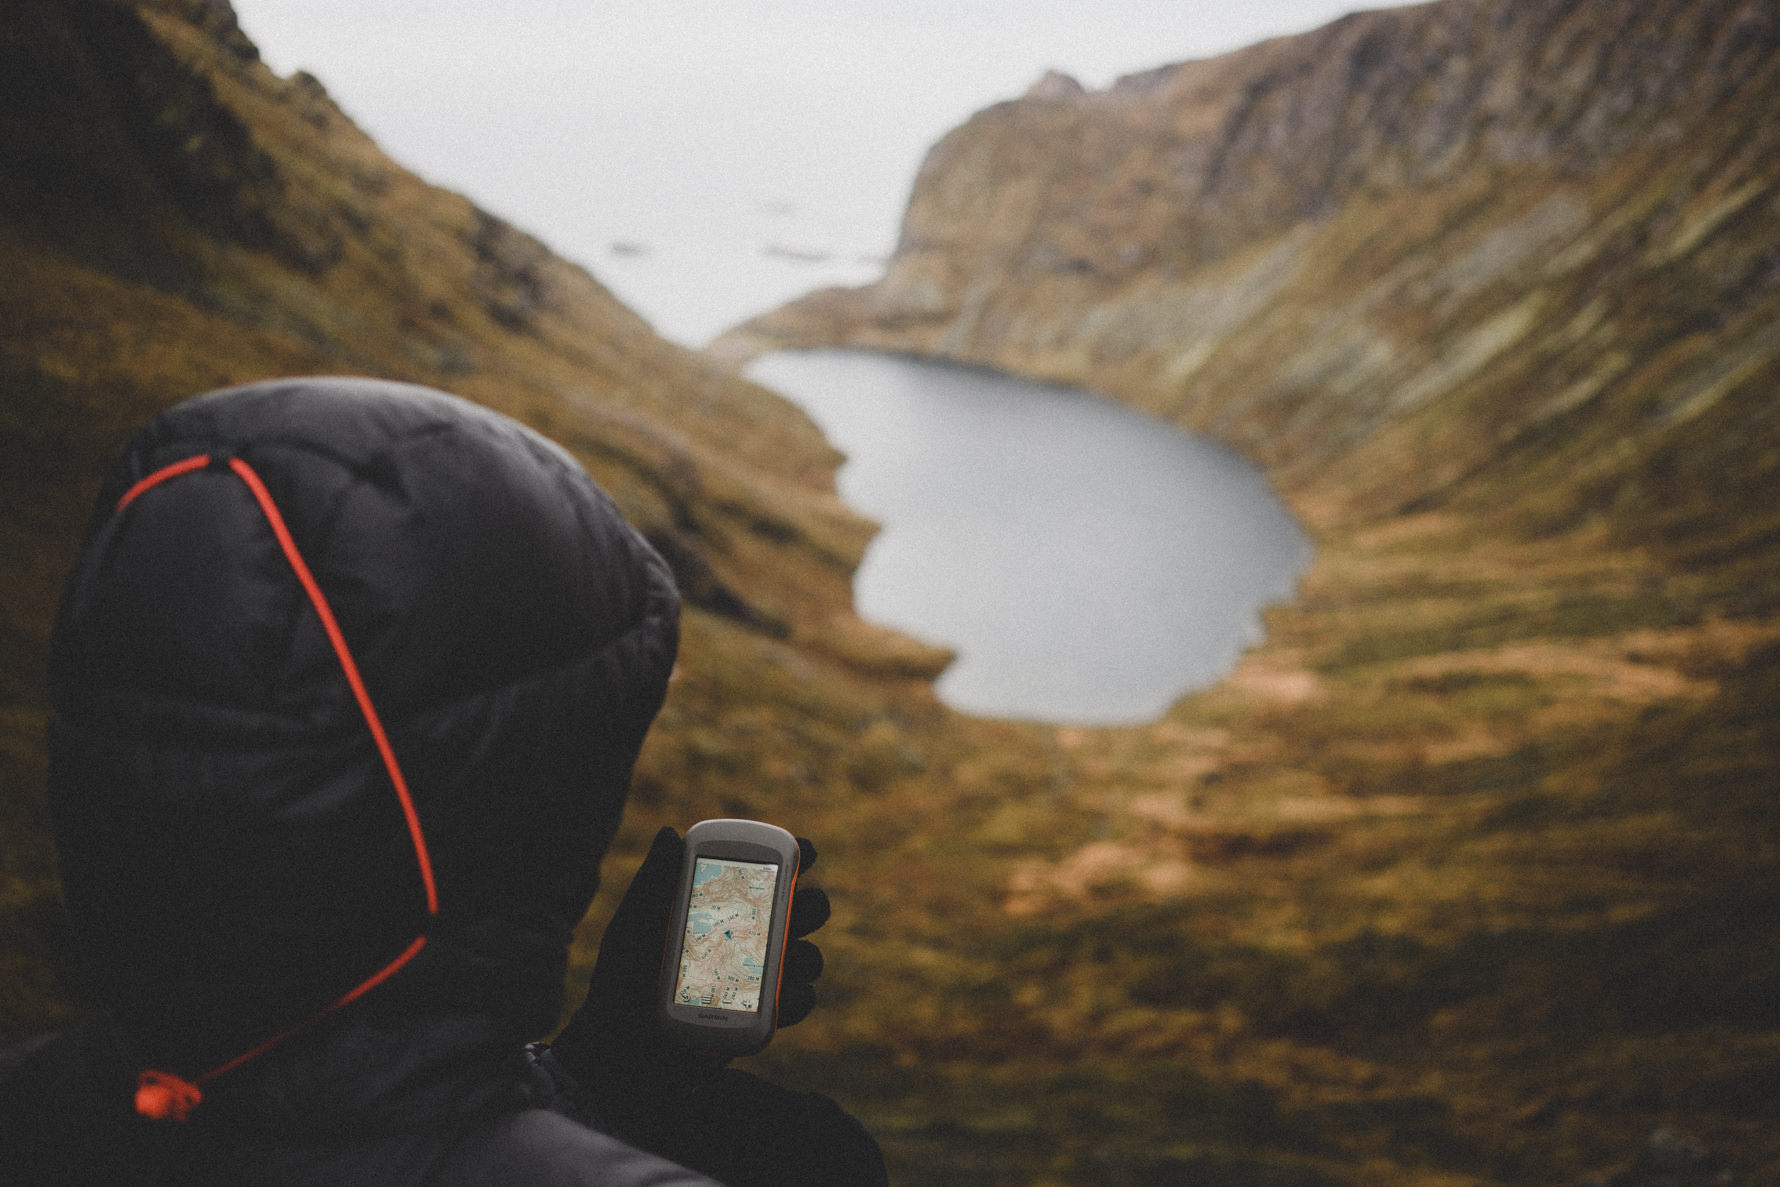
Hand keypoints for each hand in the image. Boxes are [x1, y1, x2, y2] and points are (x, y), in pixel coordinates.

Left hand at [549, 826, 829, 1119]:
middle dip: (813, 905)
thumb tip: (670, 833)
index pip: (762, 874)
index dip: (790, 857)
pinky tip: (785, 997)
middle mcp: (744, 938)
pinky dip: (800, 997)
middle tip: (803, 906)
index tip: (804, 850)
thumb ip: (653, 882)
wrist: (617, 1056)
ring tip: (792, 957)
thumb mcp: (632, 929)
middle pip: (799, 912)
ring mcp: (755, 979)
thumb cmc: (618, 986)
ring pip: (807, 956)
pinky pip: (797, 1003)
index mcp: (718, 908)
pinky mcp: (759, 1018)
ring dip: (809, 953)